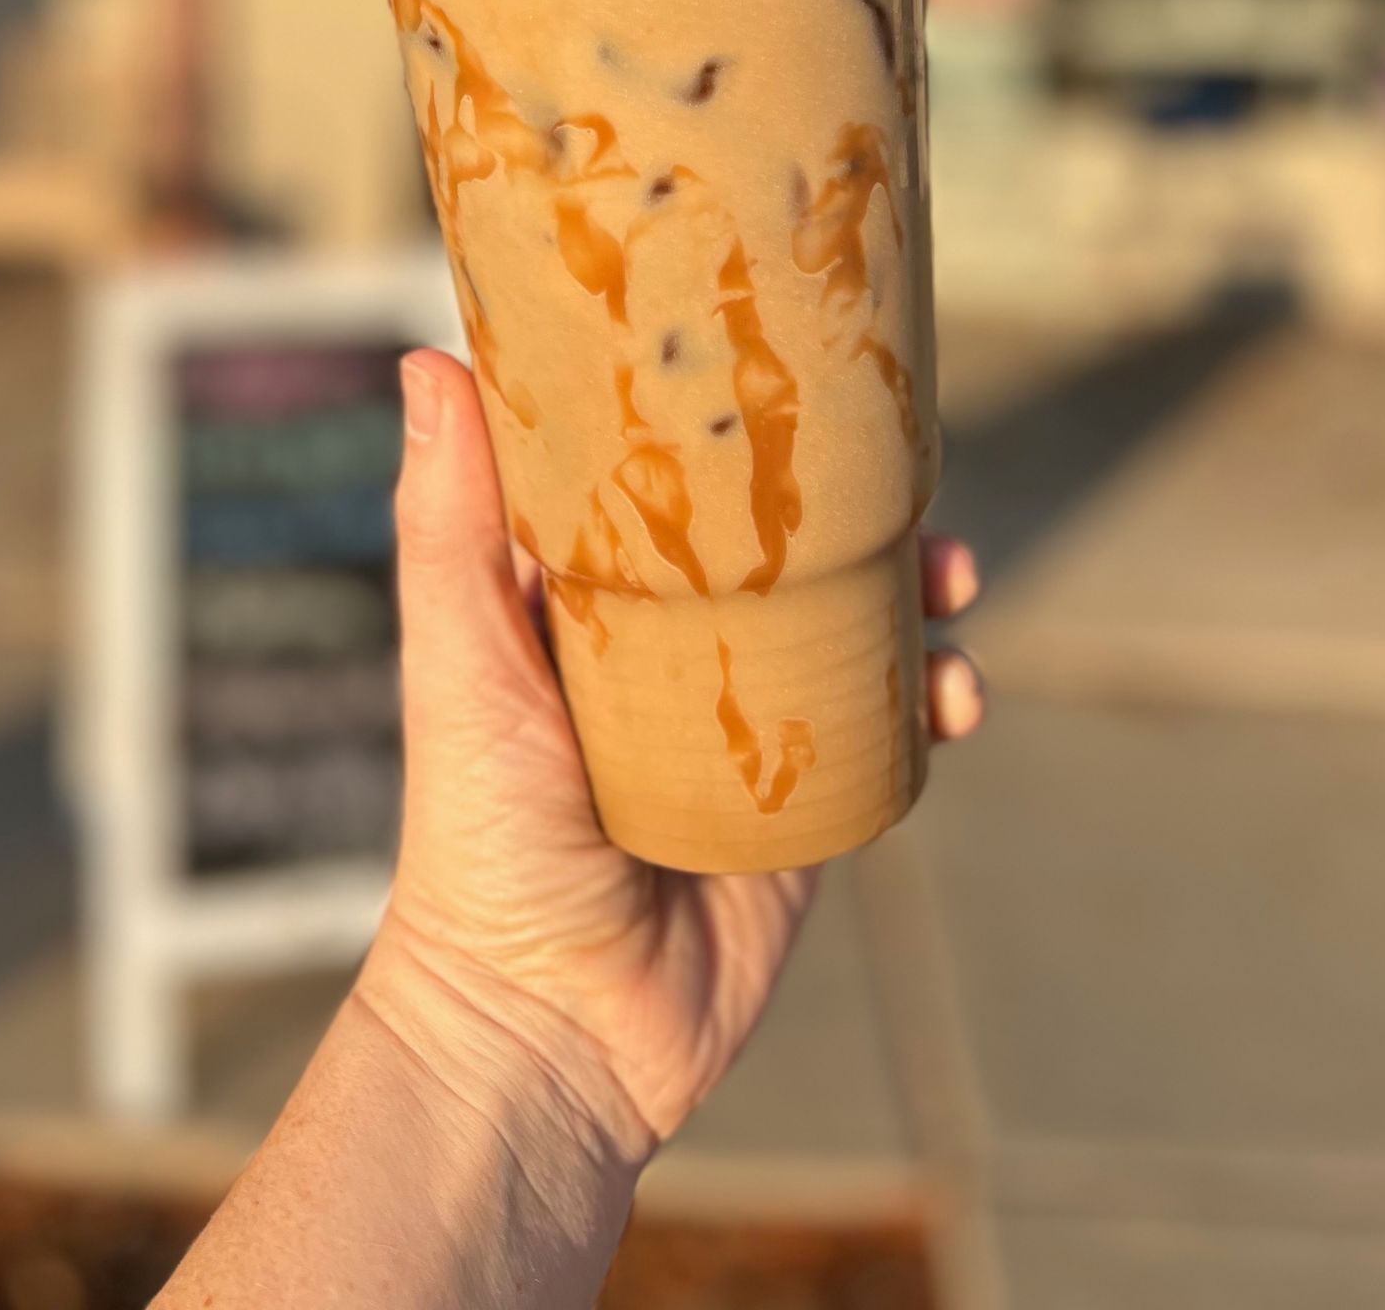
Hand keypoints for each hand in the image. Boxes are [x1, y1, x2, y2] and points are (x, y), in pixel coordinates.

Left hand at [358, 349, 983, 1167]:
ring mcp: (754, 727)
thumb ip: (449, 520)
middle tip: (911, 470)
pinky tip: (955, 697)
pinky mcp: (812, 807)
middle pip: (786, 546)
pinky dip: (941, 702)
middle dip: (859, 504)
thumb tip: (430, 357)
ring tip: (952, 576)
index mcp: (593, 600)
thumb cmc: (477, 830)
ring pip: (861, 629)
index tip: (794, 362)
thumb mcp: (458, 653)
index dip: (735, 424)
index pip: (672, 482)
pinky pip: (895, 736)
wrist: (549, 1026)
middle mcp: (678, 652)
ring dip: (921, 592)